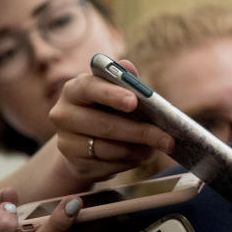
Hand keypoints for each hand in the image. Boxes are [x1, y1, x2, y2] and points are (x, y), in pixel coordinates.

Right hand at [49, 59, 173, 181]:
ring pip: (110, 149)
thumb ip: (124, 81)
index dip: (111, 94)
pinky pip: (110, 165)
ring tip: (160, 145)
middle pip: (105, 125)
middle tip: (168, 138)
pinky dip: (131, 161)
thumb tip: (128, 66)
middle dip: (141, 132)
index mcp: (74, 90)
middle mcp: (63, 115)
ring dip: (140, 149)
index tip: (134, 101)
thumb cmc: (108, 109)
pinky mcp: (75, 164)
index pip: (89, 88)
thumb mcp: (116, 93)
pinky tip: (141, 155)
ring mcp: (66, 142)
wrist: (85, 142)